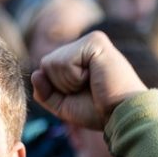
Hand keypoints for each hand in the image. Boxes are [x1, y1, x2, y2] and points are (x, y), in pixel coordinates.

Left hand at [32, 31, 147, 131]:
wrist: (122, 116)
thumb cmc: (98, 112)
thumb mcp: (63, 105)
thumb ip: (45, 92)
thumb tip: (35, 73)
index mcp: (79, 56)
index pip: (47, 68)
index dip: (57, 89)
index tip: (83, 94)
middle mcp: (85, 44)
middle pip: (47, 63)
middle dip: (61, 86)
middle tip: (88, 90)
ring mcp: (91, 40)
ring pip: (52, 62)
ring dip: (68, 83)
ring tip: (93, 84)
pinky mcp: (95, 41)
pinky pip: (64, 62)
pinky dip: (74, 78)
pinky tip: (94, 78)